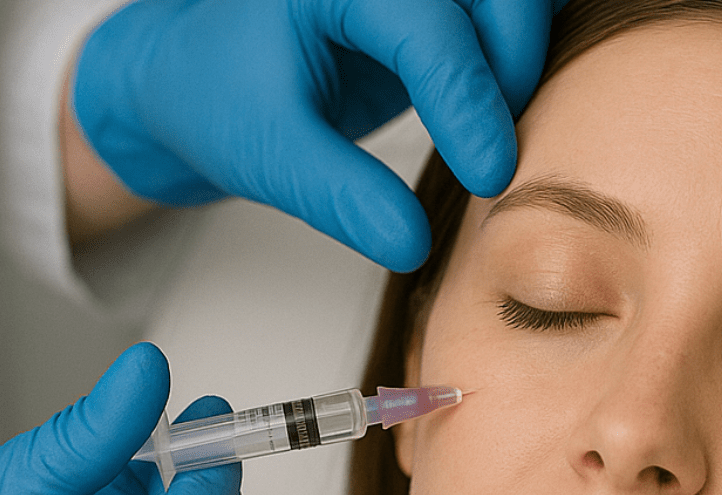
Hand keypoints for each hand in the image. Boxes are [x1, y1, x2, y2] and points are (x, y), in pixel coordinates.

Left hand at [71, 0, 562, 270]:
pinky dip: (520, 53)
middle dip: (513, 63)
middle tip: (493, 152)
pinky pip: (500, 16)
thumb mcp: (270, 155)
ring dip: (526, 55)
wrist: (196, 80)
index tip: (487, 178)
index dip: (468, 102)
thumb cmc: (217, 99)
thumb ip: (342, 196)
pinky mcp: (433, 10)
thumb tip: (413, 244)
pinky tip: (508, 106)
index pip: (428, 26)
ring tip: (501, 128)